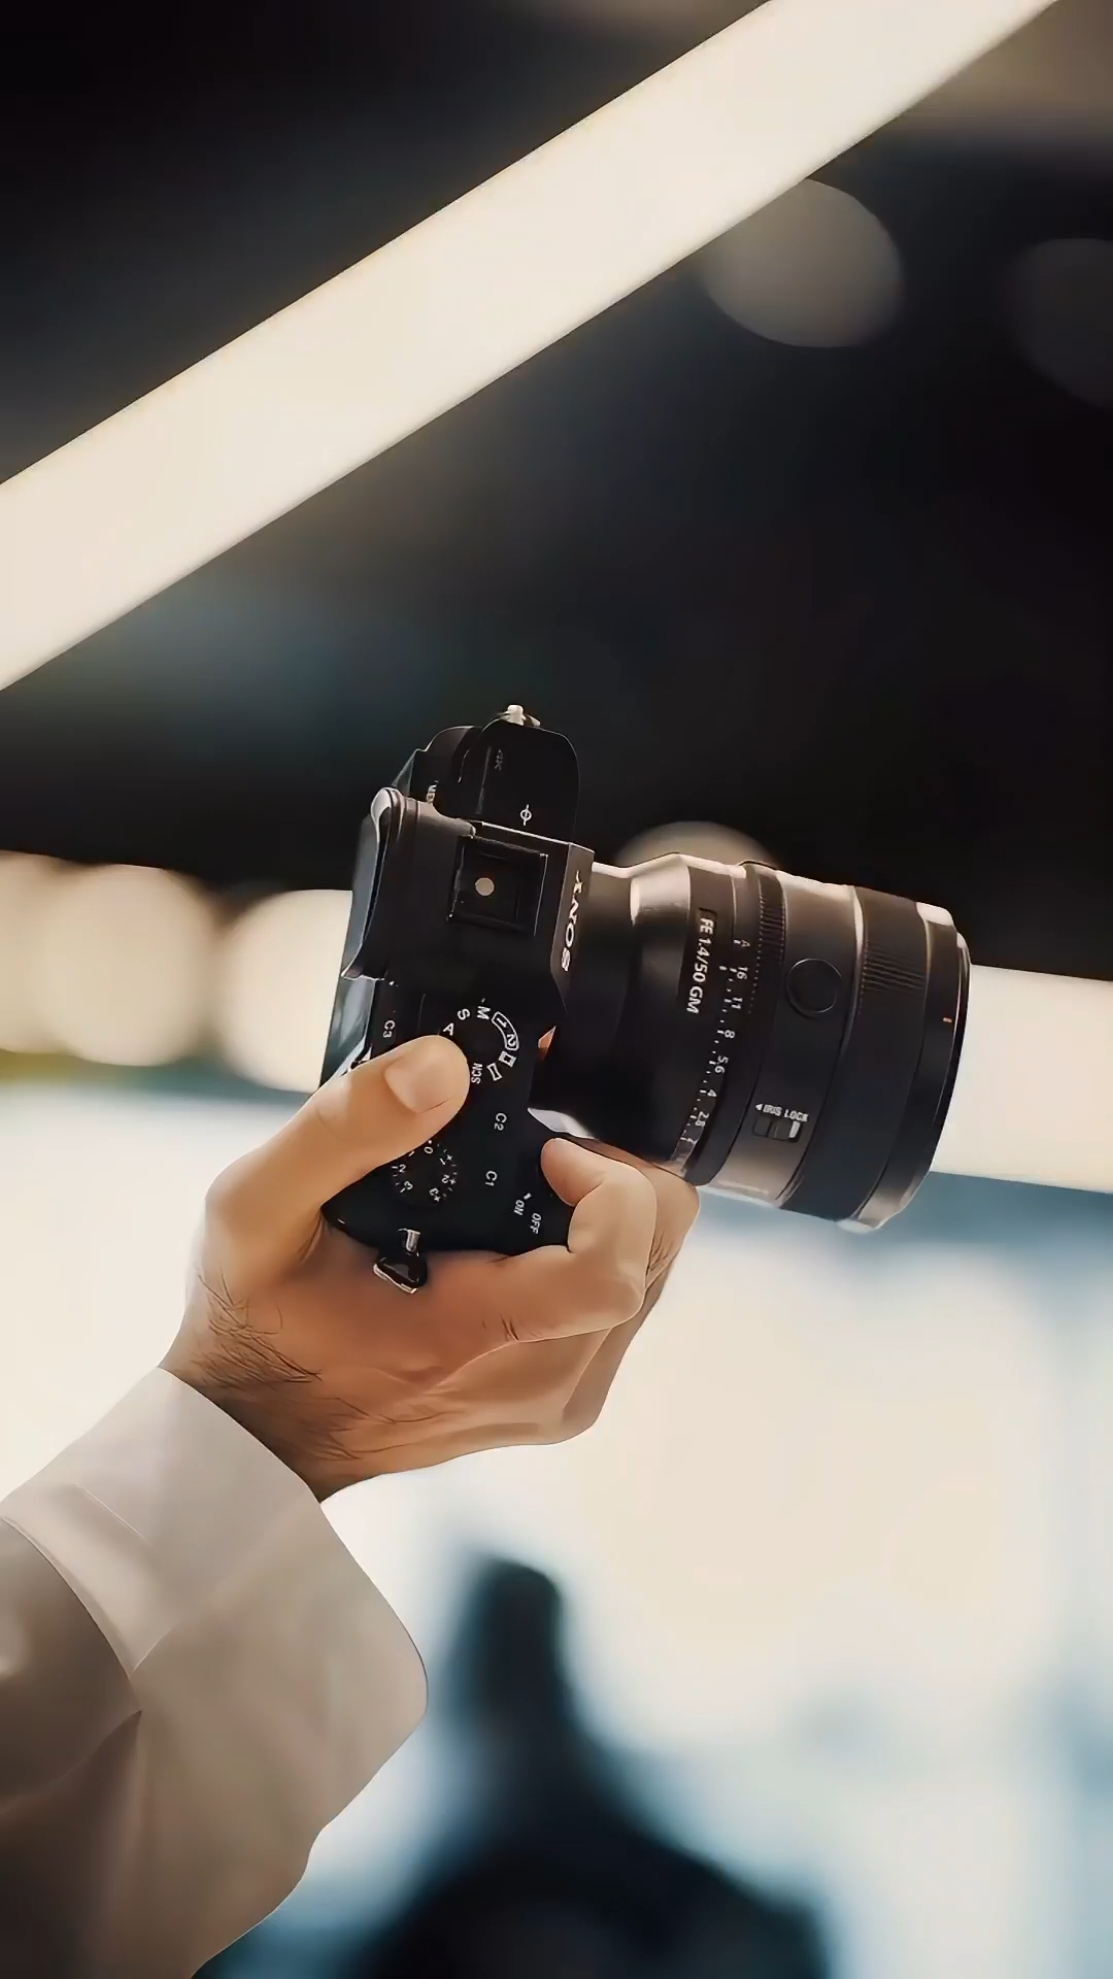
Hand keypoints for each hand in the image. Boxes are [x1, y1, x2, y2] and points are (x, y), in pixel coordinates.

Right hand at [162, 1035, 697, 1497]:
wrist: (257, 1431)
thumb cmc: (257, 1317)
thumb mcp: (256, 1207)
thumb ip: (345, 1127)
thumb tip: (446, 1064)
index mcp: (474, 1340)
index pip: (614, 1268)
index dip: (607, 1184)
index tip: (544, 1147)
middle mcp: (541, 1384)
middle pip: (657, 1252)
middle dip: (615, 1177)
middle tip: (534, 1149)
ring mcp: (560, 1400)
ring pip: (654, 1272)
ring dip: (609, 1212)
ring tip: (520, 1188)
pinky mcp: (564, 1403)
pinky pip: (627, 1303)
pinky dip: (598, 1250)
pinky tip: (521, 1234)